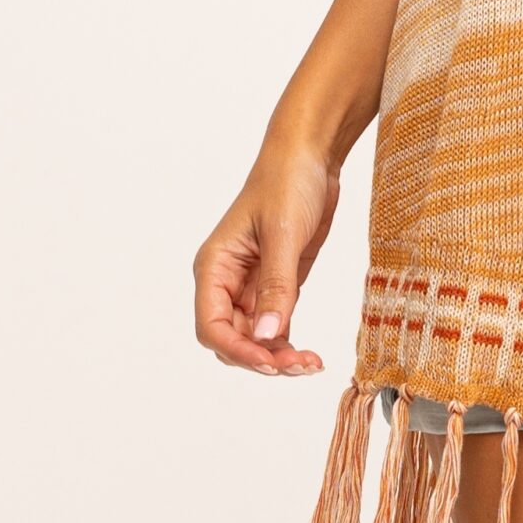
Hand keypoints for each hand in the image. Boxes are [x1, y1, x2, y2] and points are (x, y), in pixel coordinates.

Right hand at [193, 128, 339, 377]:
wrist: (311, 155)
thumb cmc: (287, 182)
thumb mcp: (283, 233)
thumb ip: (276, 285)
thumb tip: (269, 336)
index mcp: (214, 267)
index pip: (211, 326)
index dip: (238, 350)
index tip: (271, 362)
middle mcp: (227, 281)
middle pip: (233, 339)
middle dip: (262, 358)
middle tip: (300, 366)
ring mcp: (252, 285)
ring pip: (255, 338)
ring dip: (278, 356)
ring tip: (311, 365)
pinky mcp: (278, 284)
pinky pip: (276, 325)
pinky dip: (288, 343)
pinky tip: (310, 355)